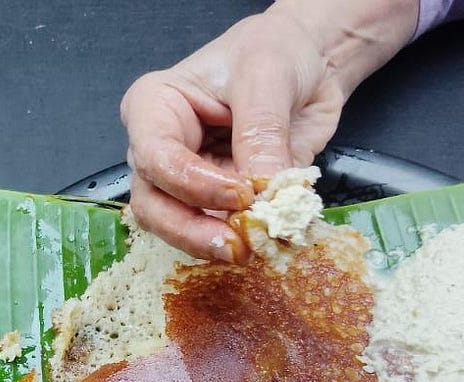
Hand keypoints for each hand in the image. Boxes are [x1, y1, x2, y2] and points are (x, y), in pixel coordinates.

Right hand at [120, 0, 416, 261]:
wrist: (310, 63)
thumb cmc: (275, 52)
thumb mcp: (267, 77)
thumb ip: (261, 132)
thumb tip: (263, 191)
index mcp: (154, 108)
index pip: (155, 156)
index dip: (192, 183)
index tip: (242, 192)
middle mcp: (160, 149)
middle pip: (153, 204)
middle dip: (191, 229)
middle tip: (235, 245)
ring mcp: (187, 180)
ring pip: (178, 227)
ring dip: (213, 242)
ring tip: (254, 247)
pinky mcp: (218, 201)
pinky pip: (218, 231)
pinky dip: (242, 241)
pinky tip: (268, 241)